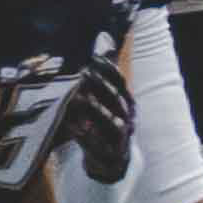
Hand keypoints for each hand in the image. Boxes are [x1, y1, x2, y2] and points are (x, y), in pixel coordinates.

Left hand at [62, 52, 135, 183]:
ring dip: (97, 111)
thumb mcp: (107, 100)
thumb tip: (102, 40)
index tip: (93, 58)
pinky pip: (99, 147)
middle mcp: (128, 119)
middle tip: (85, 74)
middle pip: (117, 101)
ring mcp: (121, 139)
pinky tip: (74, 128)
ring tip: (80, 99)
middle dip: (102, 87)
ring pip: (112, 124)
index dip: (109, 70)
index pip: (122, 83)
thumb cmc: (106, 124)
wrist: (113, 162)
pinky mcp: (110, 157)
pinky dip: (87, 138)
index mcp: (127, 103)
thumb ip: (104, 75)